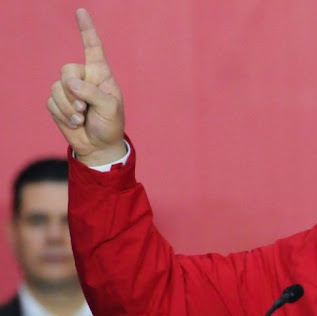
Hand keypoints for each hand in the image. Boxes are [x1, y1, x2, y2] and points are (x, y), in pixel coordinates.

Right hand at [47, 8, 125, 165]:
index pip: (93, 47)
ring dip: (69, 107)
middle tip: (85, 108)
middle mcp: (83, 78)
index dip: (87, 29)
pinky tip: (75, 122)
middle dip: (74, 91)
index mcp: (101, 74)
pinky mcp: (57, 102)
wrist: (100, 145)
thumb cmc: (110, 124)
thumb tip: (71, 84)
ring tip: (82, 117)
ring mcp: (68, 90)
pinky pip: (51, 102)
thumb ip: (93, 93)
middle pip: (67, 70)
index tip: (81, 11)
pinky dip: (63, 115)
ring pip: (56, 87)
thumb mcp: (110, 108)